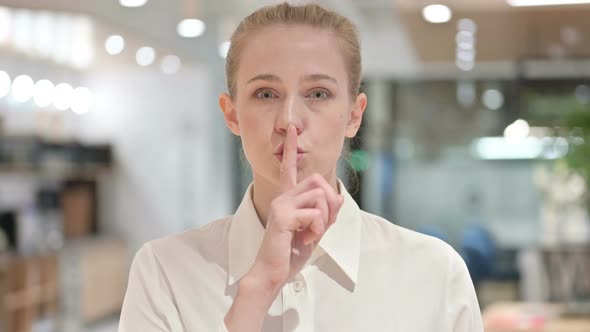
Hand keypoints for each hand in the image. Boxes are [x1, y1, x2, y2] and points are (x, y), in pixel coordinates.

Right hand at [248, 124, 343, 291]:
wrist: (273, 271)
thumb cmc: (290, 251)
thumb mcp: (314, 230)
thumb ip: (325, 213)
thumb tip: (338, 198)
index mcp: (288, 198)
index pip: (290, 168)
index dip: (291, 147)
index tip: (291, 128)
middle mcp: (283, 197)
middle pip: (319, 182)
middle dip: (329, 205)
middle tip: (320, 225)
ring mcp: (281, 204)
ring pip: (320, 198)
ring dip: (323, 221)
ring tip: (308, 234)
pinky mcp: (283, 216)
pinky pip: (315, 214)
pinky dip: (317, 230)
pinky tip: (304, 239)